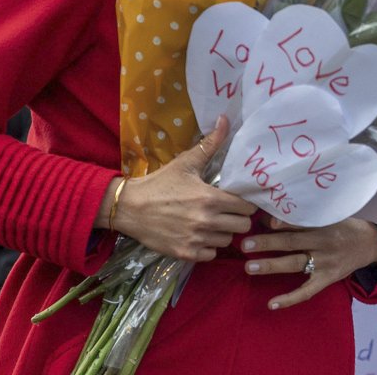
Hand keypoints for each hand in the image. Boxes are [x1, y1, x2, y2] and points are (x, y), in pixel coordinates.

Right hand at [110, 116, 256, 260]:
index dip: (245, 203)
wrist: (130, 208)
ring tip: (212, 222)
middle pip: (242, 227)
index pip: (246, 207)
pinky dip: (208, 247)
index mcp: (210, 198)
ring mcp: (196, 239)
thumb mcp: (185, 163)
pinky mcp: (186, 253)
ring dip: (223, 232)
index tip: (238, 200)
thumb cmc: (160, 183)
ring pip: (227, 241)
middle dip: (238, 218)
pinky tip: (200, 235)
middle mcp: (206, 221)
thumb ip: (210, 144)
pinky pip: (211, 255)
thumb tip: (225, 120)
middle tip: (227, 212)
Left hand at [240, 216, 376, 309]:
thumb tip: (271, 217)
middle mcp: (323, 243)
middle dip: (267, 243)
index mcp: (323, 223)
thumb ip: (305, 216)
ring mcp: (325, 263)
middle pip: (291, 243)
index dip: (281, 222)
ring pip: (294, 264)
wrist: (370, 243)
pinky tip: (271, 304)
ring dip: (271, 265)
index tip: (263, 221)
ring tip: (249, 267)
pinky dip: (289, 299)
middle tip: (244, 244)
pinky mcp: (327, 279)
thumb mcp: (330, 214)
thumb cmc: (344, 224)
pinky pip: (306, 292)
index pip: (299, 222)